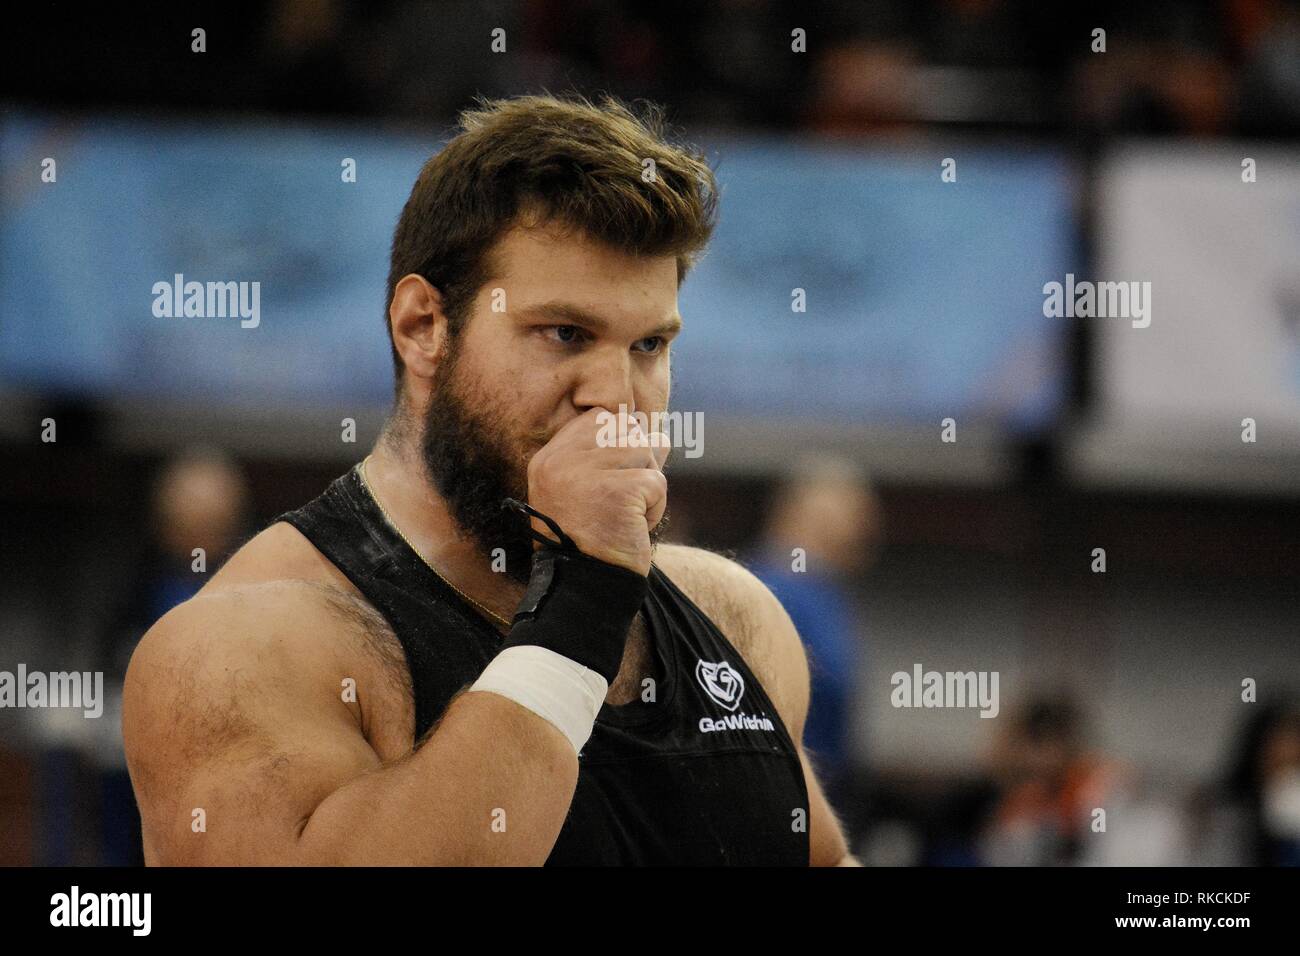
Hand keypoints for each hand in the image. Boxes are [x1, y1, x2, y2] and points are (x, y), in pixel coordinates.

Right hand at [526, 408, 668, 575]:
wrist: (585, 589)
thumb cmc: (590, 542)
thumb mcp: (588, 491)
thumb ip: (611, 456)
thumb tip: (656, 433)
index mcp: (550, 459)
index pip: (599, 417)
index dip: (620, 440)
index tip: (618, 475)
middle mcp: (562, 460)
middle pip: (627, 428)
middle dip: (638, 462)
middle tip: (621, 501)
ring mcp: (587, 473)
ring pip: (646, 449)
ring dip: (648, 486)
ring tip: (626, 515)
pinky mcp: (617, 490)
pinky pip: (657, 482)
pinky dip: (656, 508)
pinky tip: (634, 527)